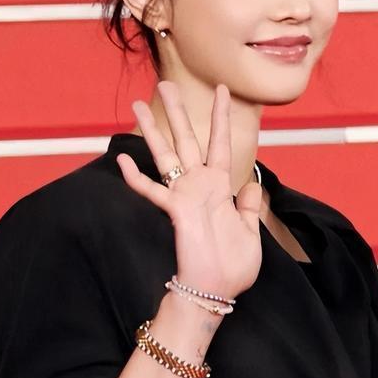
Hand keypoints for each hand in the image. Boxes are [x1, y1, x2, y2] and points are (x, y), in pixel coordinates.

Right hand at [116, 81, 262, 300]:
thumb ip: (250, 206)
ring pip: (165, 155)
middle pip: (186, 139)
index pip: (220, 142)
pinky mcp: (175, 210)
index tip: (221, 90)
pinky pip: (152, 190)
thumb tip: (254, 183)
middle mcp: (199, 184)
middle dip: (176, 111)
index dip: (220, 116)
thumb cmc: (234, 265)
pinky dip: (136, 177)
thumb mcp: (250, 231)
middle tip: (165, 85)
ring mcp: (184, 195)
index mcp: (219, 184)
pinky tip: (122, 160)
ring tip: (139, 106)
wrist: (217, 292)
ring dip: (152, 131)